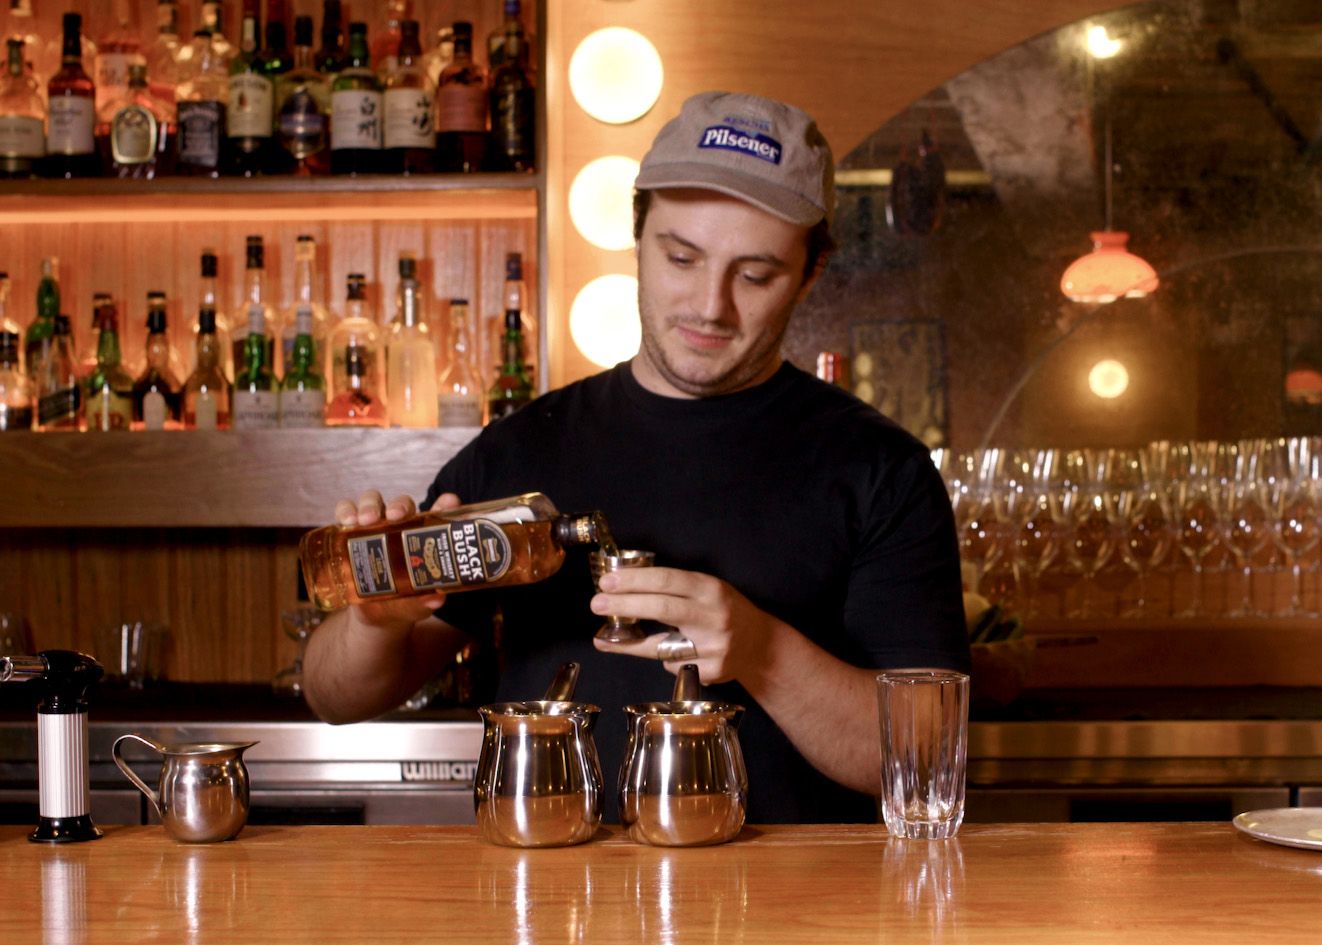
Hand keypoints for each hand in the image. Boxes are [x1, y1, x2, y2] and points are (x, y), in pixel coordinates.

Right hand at [333, 489, 461, 630]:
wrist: (376, 616)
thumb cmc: (405, 602)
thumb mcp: (416, 604)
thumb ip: (424, 602)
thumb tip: (435, 600)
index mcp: (424, 537)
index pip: (439, 513)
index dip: (446, 504)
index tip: (449, 502)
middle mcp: (401, 526)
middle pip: (402, 504)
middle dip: (399, 505)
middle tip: (395, 516)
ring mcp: (376, 527)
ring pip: (374, 502)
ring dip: (370, 506)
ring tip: (365, 520)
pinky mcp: (352, 533)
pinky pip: (347, 513)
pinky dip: (346, 511)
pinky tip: (346, 521)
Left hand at [589, 566, 776, 683]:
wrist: (760, 645)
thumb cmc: (724, 611)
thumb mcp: (707, 589)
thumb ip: (675, 588)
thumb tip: (625, 586)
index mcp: (711, 589)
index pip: (668, 580)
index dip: (635, 580)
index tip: (608, 581)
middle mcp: (713, 617)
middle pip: (663, 608)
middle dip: (625, 605)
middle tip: (597, 604)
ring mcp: (713, 647)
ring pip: (661, 646)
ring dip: (630, 642)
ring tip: (605, 637)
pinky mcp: (711, 671)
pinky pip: (673, 666)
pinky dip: (667, 659)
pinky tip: (674, 654)